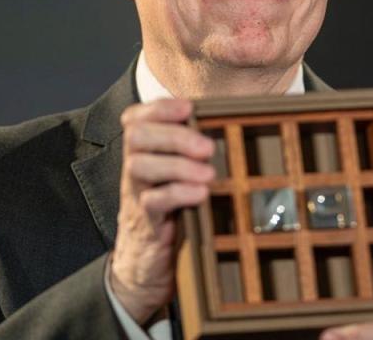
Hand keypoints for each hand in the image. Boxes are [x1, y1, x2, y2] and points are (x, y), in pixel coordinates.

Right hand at [109, 99, 214, 323]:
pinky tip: (201, 194)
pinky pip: (152, 201)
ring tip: (209, 173)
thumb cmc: (173, 212)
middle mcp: (135, 169)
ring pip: (140, 165)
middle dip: (174, 135)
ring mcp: (136, 195)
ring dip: (178, 165)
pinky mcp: (144, 222)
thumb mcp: (181, 178)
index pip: (136, 117)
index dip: (159, 107)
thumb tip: (238, 127)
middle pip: (136, 136)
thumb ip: (196, 154)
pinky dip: (178, 193)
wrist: (147, 265)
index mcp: (144, 152)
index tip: (188, 106)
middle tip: (207, 147)